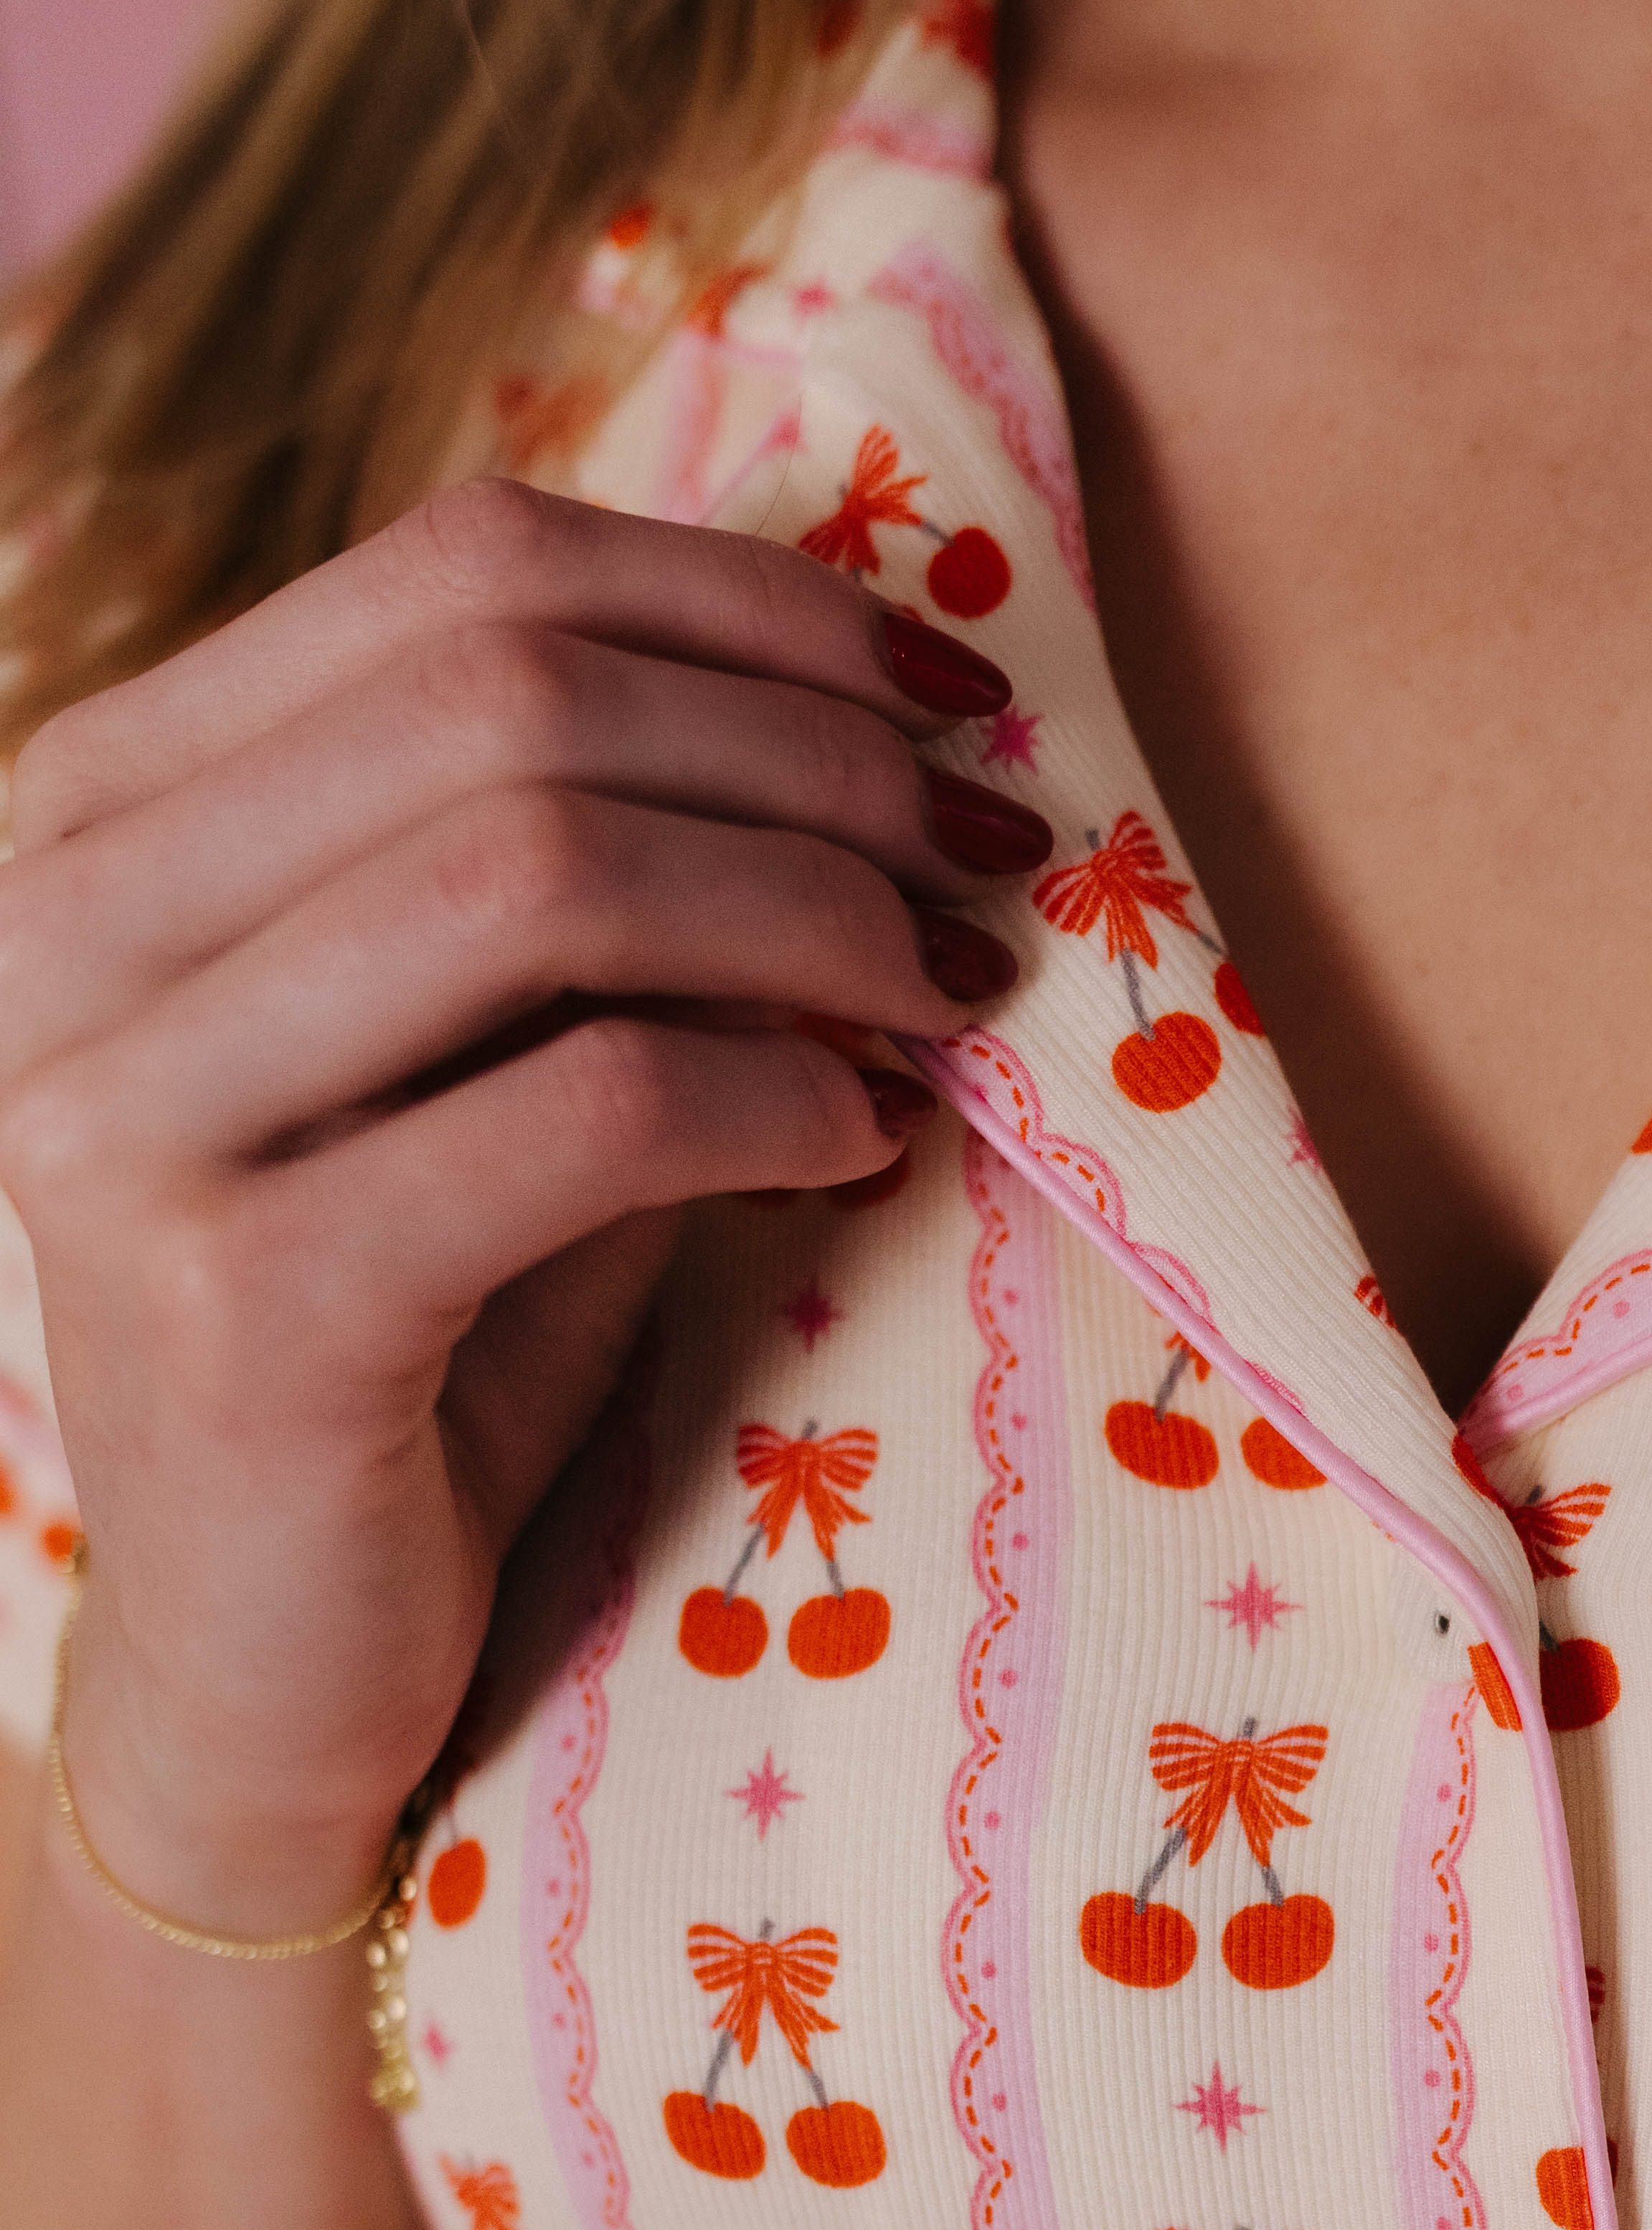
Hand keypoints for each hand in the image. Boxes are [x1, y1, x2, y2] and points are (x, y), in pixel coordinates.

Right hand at [0, 478, 1041, 1928]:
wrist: (269, 1662)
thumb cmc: (416, 1331)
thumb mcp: (500, 1046)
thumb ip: (614, 868)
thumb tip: (885, 708)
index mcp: (113, 807)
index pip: (459, 567)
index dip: (743, 602)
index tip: (939, 684)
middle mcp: (67, 926)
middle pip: (515, 696)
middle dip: (810, 758)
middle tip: (982, 850)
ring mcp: (123, 1114)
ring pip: (546, 874)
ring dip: (813, 911)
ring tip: (944, 991)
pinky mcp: (244, 1303)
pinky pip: (582, 1108)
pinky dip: (771, 1094)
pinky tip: (860, 1134)